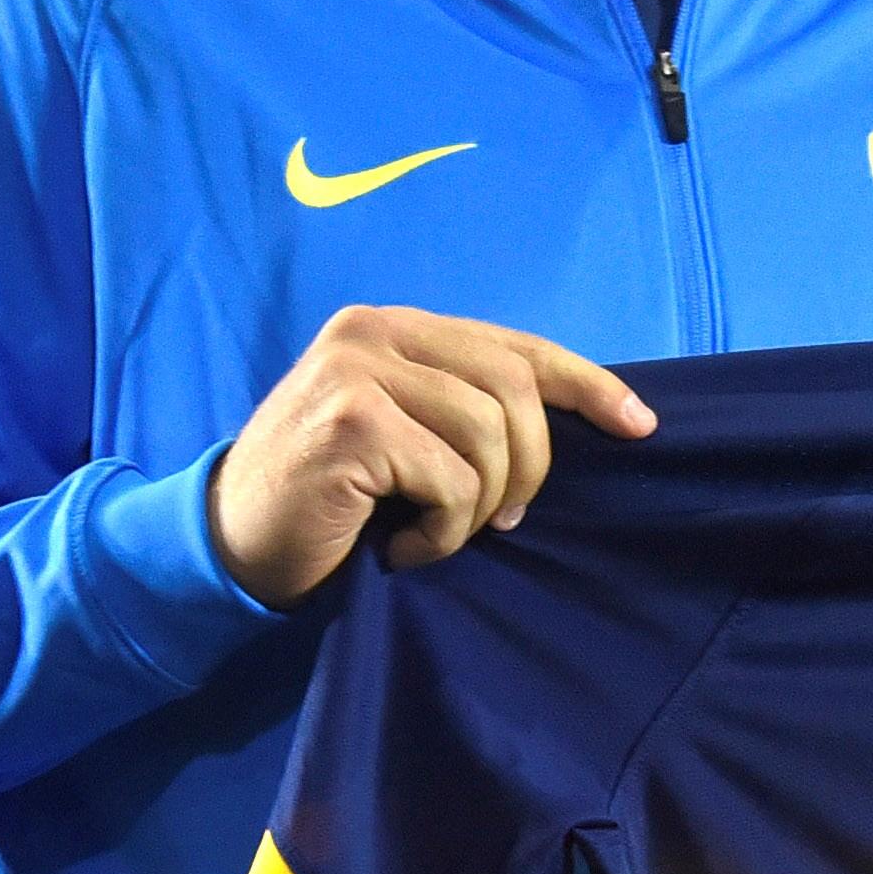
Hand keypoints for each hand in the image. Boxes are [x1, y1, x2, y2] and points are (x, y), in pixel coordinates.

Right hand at [211, 307, 653, 608]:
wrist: (232, 544)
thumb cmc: (330, 500)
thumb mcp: (406, 435)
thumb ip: (465, 408)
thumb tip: (581, 420)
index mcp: (395, 326)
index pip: (515, 344)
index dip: (587, 383)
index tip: (640, 425)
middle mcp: (373, 332)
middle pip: (515, 387)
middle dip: (530, 465)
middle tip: (504, 519)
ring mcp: (358, 371)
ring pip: (489, 436)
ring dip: (479, 506)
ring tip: (436, 534)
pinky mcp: (351, 422)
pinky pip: (450, 478)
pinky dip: (443, 530)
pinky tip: (405, 547)